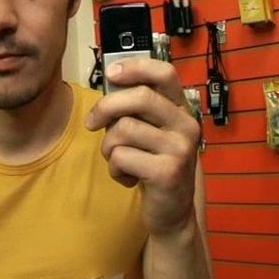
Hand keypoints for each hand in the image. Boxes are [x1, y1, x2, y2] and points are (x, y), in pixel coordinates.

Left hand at [85, 58, 200, 236]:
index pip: (164, 73)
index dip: (136, 67)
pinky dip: (115, 169)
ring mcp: (180, 149)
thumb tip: (109, 82)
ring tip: (119, 158)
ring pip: (124, 129)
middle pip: (139, 97)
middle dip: (105, 107)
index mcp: (181, 108)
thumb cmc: (152, 162)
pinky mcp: (168, 172)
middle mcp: (186, 124)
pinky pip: (121, 157)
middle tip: (92, 123)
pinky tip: (128, 178)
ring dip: (109, 146)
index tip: (111, 73)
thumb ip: (135, 109)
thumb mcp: (149, 131)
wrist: (172, 211)